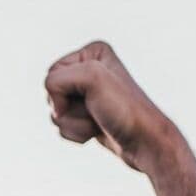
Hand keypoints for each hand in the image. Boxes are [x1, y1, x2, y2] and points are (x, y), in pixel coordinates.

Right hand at [44, 41, 173, 166]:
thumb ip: (57, 80)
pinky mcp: (87, 114)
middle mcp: (90, 69)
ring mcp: (88, 94)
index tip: (92, 98)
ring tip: (98, 122)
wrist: (145, 143)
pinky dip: (75, 133)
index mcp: (93, 52)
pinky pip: (62, 126)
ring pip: (55, 113)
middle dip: (68, 110)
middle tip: (96, 111)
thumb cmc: (124, 110)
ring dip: (73, 124)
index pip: (52, 74)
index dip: (64, 92)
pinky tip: (96, 131)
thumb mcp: (92, 78)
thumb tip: (54, 109)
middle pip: (50, 94)